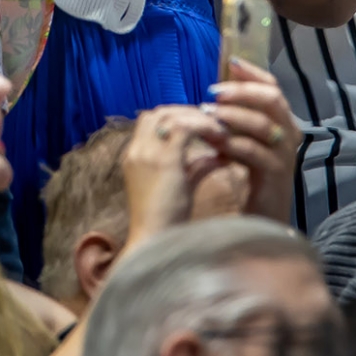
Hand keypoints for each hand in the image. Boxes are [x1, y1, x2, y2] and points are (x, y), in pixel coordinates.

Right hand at [123, 104, 227, 242]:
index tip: (201, 125)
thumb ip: (196, 166)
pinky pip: (185, 128)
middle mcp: (137, 150)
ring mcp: (147, 153)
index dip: (176, 117)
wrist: (155, 243)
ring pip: (172, 116)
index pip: (151, 121)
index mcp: (134, 157)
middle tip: (213, 122)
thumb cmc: (168, 222)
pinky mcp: (164, 160)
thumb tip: (218, 155)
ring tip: (220, 129)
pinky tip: (221, 138)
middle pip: (159, 113)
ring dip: (198, 118)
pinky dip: (204, 128)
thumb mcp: (182, 186)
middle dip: (187, 112)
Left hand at [206, 59, 300, 223]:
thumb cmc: (249, 172)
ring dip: (232, 117)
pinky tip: (214, 143)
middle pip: (271, 99)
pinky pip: (254, 152)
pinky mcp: (276, 173)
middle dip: (241, 92)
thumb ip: (235, 114)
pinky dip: (232, 144)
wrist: (262, 214)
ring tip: (208, 115)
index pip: (273, 87)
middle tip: (213, 92)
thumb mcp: (242, 136)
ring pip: (263, 124)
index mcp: (282, 120)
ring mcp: (285, 154)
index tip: (230, 63)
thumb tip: (217, 86)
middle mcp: (289, 133)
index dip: (252, 73)